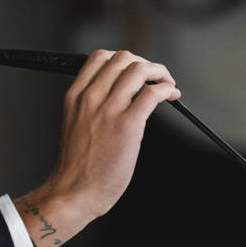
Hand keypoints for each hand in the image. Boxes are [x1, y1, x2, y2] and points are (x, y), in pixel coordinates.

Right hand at [14, 50, 179, 246]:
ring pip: (139, 70)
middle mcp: (90, 97)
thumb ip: (90, 104)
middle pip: (123, 58)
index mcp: (75, 95)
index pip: (100, 57)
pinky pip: (152, 94)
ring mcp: (109, 110)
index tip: (134, 70)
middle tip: (154, 77)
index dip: (123, 59)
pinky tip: (171, 96)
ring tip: (167, 84)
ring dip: (159, 73)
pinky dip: (167, 89)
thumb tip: (116, 93)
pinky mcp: (128, 125)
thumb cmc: (78, 163)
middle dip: (145, 63)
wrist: (75, 190)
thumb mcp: (74, 122)